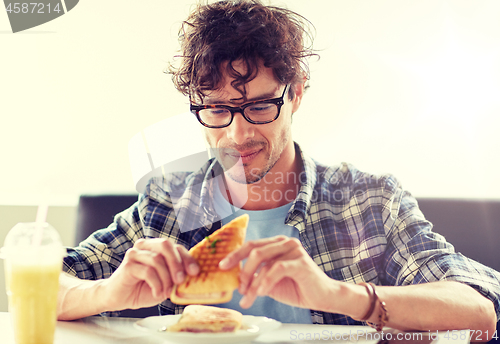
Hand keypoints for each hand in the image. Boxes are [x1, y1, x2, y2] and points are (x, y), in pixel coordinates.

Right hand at [102, 238, 198, 310]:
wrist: (118, 298)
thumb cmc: (143, 288)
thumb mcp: (165, 282)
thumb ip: (176, 275)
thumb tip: (193, 274)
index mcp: (156, 247)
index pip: (175, 247)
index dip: (187, 258)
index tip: (195, 272)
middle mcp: (145, 246)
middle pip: (165, 245)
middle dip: (177, 263)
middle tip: (181, 280)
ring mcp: (135, 253)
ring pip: (157, 260)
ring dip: (166, 278)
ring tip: (166, 291)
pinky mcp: (128, 265)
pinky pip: (148, 271)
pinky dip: (156, 284)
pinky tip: (156, 292)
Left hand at [219, 235, 333, 309]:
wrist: (322, 297)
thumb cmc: (297, 287)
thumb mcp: (270, 281)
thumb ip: (256, 276)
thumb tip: (236, 278)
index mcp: (276, 243)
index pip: (251, 245)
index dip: (235, 255)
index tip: (222, 266)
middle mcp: (285, 242)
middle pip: (254, 251)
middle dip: (243, 271)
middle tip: (239, 288)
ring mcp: (294, 250)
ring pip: (264, 262)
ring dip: (253, 282)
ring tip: (248, 296)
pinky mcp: (301, 262)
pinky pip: (277, 269)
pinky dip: (266, 281)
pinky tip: (261, 292)